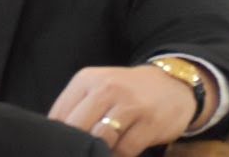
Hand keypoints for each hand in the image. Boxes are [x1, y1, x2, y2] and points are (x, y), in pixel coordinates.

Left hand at [47, 64, 201, 156]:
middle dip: (76, 147)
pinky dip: (118, 156)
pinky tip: (118, 154)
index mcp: (86, 80)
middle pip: (77, 127)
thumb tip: (55, 140)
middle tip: (79, 154)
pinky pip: (125, 150)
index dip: (58, 138)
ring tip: (100, 153)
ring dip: (98, 152)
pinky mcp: (149, 122)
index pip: (59, 115)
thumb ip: (75, 110)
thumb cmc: (127, 93)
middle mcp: (107, 88)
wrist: (172, 85)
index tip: (62, 148)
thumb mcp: (98, 90)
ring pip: (100, 139)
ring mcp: (129, 104)